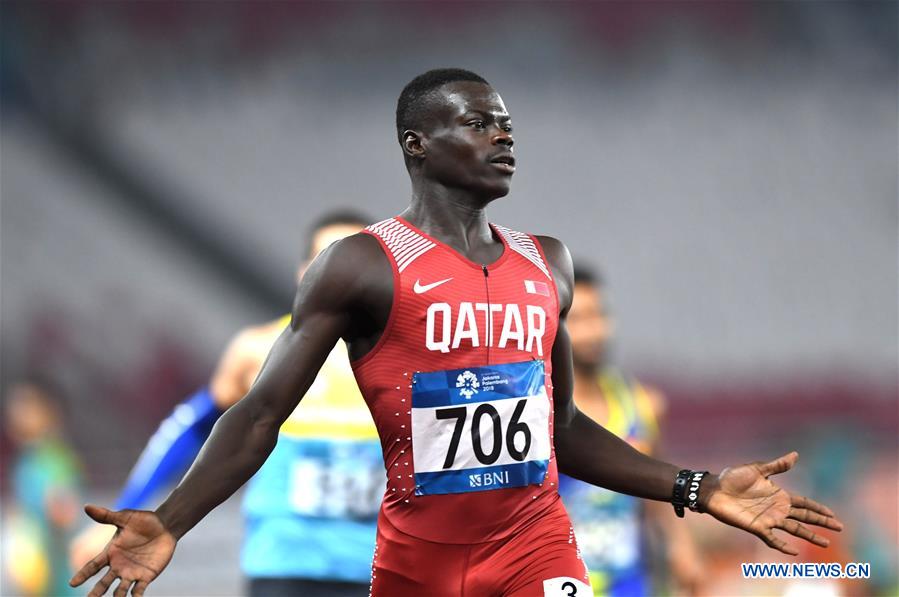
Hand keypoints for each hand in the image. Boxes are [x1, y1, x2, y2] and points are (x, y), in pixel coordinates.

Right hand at [69, 504, 175, 596]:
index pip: (93, 566)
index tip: (72, 583)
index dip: (83, 574)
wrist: (165, 526)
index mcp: (110, 553)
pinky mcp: (145, 577)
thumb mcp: (125, 518)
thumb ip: (106, 516)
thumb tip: (86, 506)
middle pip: (103, 583)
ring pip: (119, 590)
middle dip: (95, 593)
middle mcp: (118, 566)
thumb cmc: (143, 521)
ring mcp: (131, 573)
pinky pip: (138, 591)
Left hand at [703, 451, 842, 555]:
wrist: (714, 489)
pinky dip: (783, 546)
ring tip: (826, 543)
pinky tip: (794, 551)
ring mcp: (768, 519)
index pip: (804, 503)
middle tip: (840, 527)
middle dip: (822, 522)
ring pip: (794, 529)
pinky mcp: (757, 527)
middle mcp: (777, 509)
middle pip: (804, 517)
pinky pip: (772, 539)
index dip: (818, 508)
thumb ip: (777, 466)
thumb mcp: (757, 469)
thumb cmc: (733, 478)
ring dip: (810, 536)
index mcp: (779, 495)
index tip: (833, 514)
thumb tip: (796, 455)